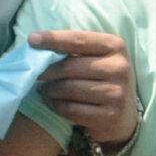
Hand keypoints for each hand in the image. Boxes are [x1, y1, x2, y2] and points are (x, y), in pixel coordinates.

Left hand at [26, 30, 137, 145]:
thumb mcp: (98, 58)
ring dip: (50, 90)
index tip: (31, 40)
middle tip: (34, 74)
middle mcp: (119, 68)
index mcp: (115, 46)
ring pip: (69, 89)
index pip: (78, 40)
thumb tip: (37, 43)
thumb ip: (75, 50)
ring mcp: (117, 93)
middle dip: (47, 71)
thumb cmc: (103, 80)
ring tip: (44, 89)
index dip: (53, 39)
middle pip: (70, 66)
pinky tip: (54, 103)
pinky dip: (57, 106)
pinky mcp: (109, 116)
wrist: (124, 117)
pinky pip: (71, 109)